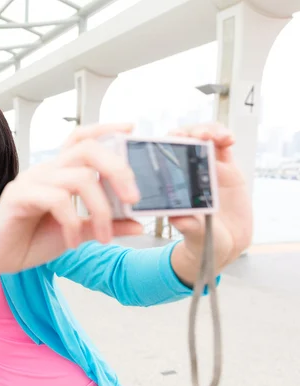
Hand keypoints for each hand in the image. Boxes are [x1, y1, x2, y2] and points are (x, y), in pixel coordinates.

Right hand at [0, 123, 142, 273]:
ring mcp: (31, 181)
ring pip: (80, 178)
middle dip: (118, 170)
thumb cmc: (32, 240)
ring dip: (101, 210)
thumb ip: (106, 224)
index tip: (131, 129)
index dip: (106, 129)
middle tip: (133, 199)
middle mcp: (46, 170)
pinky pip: (57, 200)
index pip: (81, 138)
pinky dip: (73, 224)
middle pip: (87, 150)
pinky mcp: (18, 197)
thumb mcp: (78, 232)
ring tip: (103, 238)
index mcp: (59, 172)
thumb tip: (139, 222)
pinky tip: (72, 243)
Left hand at [168, 123, 252, 284]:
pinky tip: (229, 138)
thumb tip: (178, 218)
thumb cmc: (201, 240)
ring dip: (210, 130)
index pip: (164, 156)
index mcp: (172, 184)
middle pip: (184, 141)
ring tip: (218, 136)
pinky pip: (224, 148)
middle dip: (190, 132)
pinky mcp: (226, 169)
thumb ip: (189, 227)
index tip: (176, 139)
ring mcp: (205, 168)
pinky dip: (225, 137)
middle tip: (199, 135)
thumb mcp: (194, 235)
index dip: (168, 143)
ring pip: (205, 139)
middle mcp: (186, 173)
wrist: (224, 246)